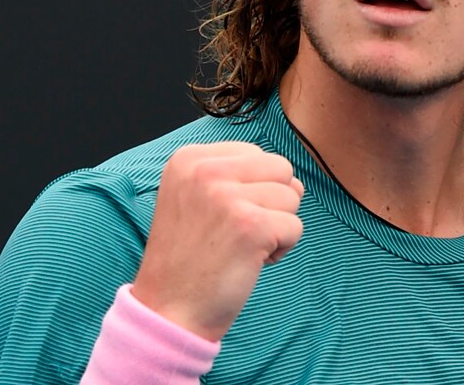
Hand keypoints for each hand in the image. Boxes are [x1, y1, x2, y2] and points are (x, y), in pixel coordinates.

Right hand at [131, 142, 304, 340]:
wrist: (168, 310)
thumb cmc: (190, 258)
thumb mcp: (196, 198)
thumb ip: (238, 176)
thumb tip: (296, 181)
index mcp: (189, 158)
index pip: (254, 153)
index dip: (251, 189)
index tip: (220, 218)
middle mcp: (205, 171)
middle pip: (279, 168)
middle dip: (271, 203)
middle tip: (237, 233)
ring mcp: (227, 197)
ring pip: (291, 196)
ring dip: (277, 227)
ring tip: (241, 247)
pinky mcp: (251, 226)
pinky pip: (295, 227)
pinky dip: (281, 249)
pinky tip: (250, 262)